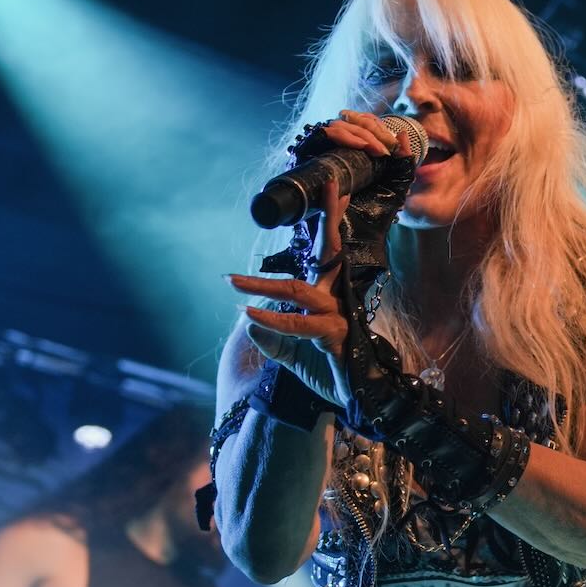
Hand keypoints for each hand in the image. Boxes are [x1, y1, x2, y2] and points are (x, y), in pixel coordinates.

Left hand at [227, 113, 411, 409]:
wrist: (353, 401)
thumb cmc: (325, 373)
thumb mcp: (291, 356)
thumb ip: (272, 340)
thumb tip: (249, 324)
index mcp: (330, 294)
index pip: (330, 250)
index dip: (332, 218)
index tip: (332, 185)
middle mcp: (337, 299)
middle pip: (329, 253)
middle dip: (327, 220)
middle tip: (326, 185)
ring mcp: (339, 317)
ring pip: (300, 293)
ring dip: (262, 285)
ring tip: (232, 281)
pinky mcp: (335, 339)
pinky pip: (300, 326)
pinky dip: (273, 322)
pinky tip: (251, 316)